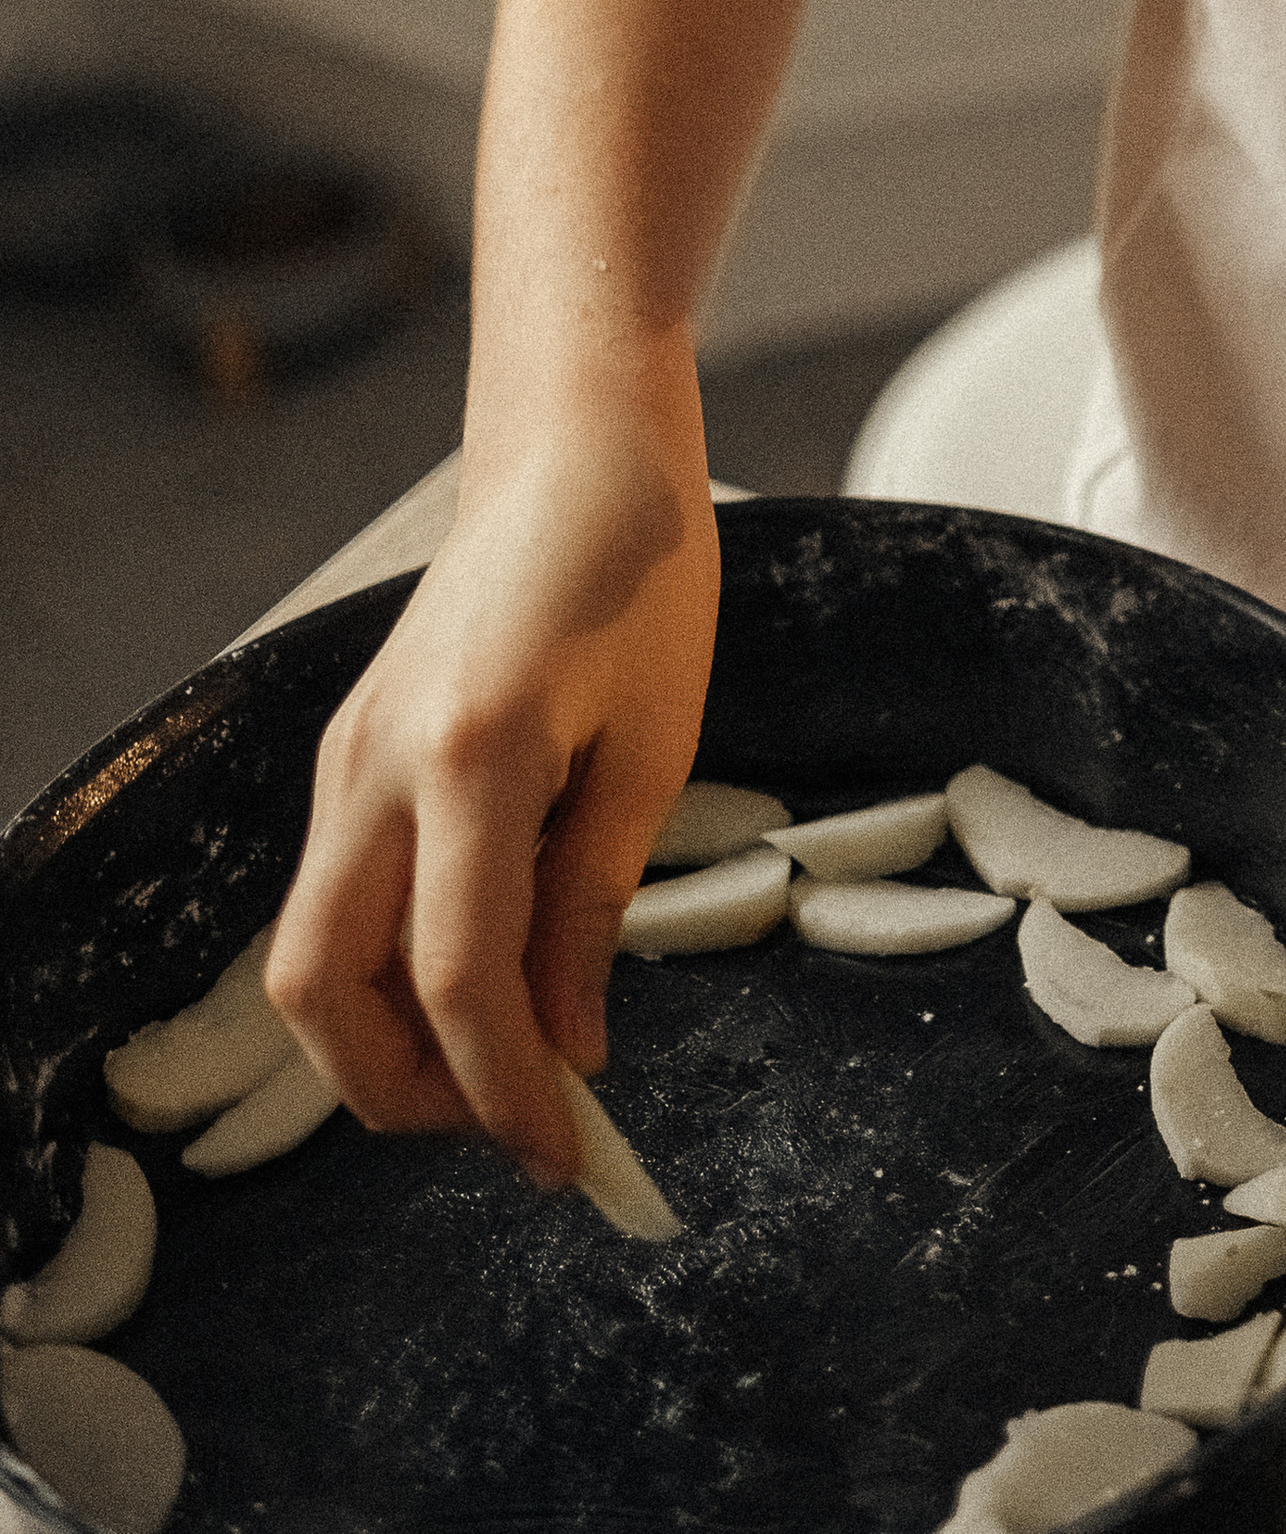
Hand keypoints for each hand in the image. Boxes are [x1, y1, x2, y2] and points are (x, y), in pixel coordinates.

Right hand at [263, 422, 719, 1186]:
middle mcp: (376, 764)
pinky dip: (389, 964)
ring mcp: (345, 755)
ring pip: (312, 954)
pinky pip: (338, 894)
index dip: (505, 1092)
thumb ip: (593, 906)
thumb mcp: (650, 747)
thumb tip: (572, 1050)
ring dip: (386, 1037)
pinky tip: (482, 970)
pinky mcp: (347, 749)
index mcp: (473, 755)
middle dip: (405, 1091)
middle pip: (325, 990)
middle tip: (515, 1121)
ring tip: (502, 1060)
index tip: (567, 1159)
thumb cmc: (640, 575)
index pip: (459, 979)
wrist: (574, 451)